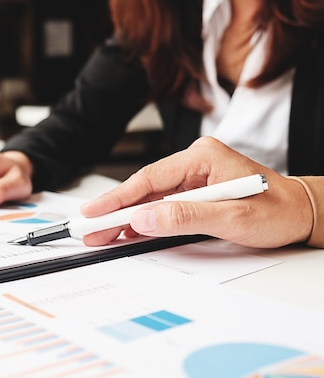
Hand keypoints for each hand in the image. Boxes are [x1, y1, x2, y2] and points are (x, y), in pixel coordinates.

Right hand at [80, 136, 311, 247]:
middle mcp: (194, 163)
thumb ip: (185, 216)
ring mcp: (193, 177)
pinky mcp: (194, 192)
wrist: (301, 214)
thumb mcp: (231, 217)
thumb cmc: (276, 211)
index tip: (94, 213)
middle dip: (116, 210)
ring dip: (127, 217)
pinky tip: (127, 230)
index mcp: (202, 157)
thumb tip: (143, 218)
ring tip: (102, 234)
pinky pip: (162, 205)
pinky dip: (144, 219)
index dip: (118, 198)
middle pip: (144, 188)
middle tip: (90, 229)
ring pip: (150, 198)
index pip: (149, 178)